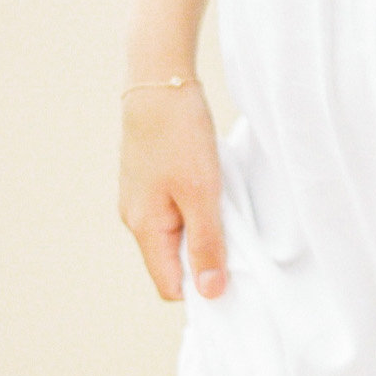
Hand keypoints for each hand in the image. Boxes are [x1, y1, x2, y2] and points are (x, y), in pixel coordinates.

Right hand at [119, 80, 224, 300]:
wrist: (159, 82)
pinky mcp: (151, 180)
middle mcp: (136, 218)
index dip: (202, 288)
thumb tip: (211, 293)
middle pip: (174, 262)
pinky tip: (217, 192)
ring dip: (205, 231)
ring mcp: (141, 198)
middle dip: (206, 259)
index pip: (170, 285)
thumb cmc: (179, 136)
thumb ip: (206, 244)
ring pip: (177, 235)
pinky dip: (198, 209)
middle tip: (240, 242)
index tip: (235, 276)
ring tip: (230, 211)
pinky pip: (176, 211)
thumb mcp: (201, 194)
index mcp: (144, 228)